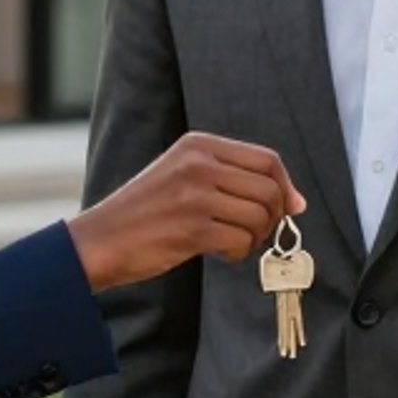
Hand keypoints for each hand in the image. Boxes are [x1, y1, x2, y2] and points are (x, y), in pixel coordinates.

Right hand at [67, 134, 303, 293]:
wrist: (100, 240)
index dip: (286, 186)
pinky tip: (221, 252)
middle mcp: (198, 164)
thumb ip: (234, 179)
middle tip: (258, 232)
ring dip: (256, 237)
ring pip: (260, 216)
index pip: (266, 159)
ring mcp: (195, 195)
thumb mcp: (183, 175)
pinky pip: (242, 241)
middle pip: (270, 188)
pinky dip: (239, 252)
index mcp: (198, 144)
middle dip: (275, 216)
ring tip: (235, 242)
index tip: (290, 208)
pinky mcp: (192, 229)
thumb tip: (297, 202)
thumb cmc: (146, 212)